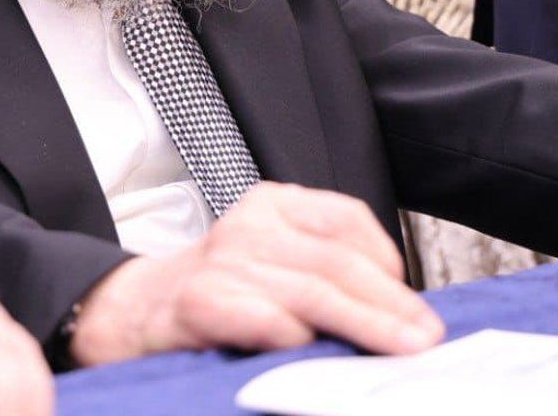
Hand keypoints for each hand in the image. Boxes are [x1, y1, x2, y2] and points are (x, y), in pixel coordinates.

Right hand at [69, 182, 442, 364]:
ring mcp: (224, 263)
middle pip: (337, 261)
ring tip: (400, 349)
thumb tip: (400, 312)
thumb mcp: (269, 257)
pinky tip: (313, 350)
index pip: (346, 219)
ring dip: (365, 325)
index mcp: (271, 206)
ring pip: (312, 291)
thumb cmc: (217, 291)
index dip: (387, 261)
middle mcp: (249, 227)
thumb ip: (320, 268)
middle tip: (425, 336)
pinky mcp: (201, 303)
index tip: (412, 303)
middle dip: (390, 303)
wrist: (132, 309)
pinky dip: (295, 336)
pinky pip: (263, 317)